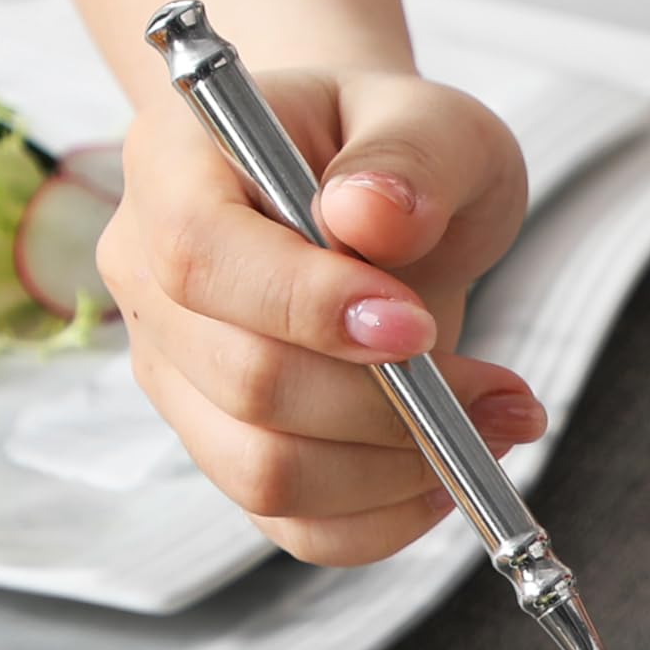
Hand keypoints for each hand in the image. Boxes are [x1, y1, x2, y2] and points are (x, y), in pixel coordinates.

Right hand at [104, 68, 538, 562]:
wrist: (379, 203)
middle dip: (388, 405)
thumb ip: (410, 155)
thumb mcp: (432, 121)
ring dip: (398, 469)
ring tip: (494, 423)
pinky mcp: (227, 452)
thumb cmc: (396, 154)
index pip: (200, 255)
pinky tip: (450, 472)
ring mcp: (179, 378)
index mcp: (173, 166)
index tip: (418, 325)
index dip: (309, 306)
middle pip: (246, 383)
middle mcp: (149, 281)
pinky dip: (388, 518)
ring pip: (267, 472)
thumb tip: (369, 215)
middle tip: (500, 392)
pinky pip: (297, 528)